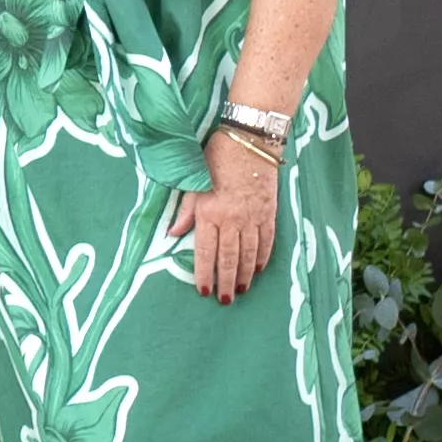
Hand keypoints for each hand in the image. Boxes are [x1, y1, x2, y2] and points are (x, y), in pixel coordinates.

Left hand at [170, 135, 284, 303]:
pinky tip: (259, 269)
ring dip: (245, 275)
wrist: (249, 141)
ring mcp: (253, 218)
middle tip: (225, 300)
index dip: (205, 273)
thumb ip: (184, 211)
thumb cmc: (215, 157)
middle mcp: (232, 219)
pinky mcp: (269, 213)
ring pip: (249, 254)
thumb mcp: (192, 182)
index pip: (205, 252)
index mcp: (209, 212)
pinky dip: (263, 257)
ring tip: (241, 290)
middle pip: (230, 258)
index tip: (204, 291)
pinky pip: (267, 241)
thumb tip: (173, 234)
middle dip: (227, 282)